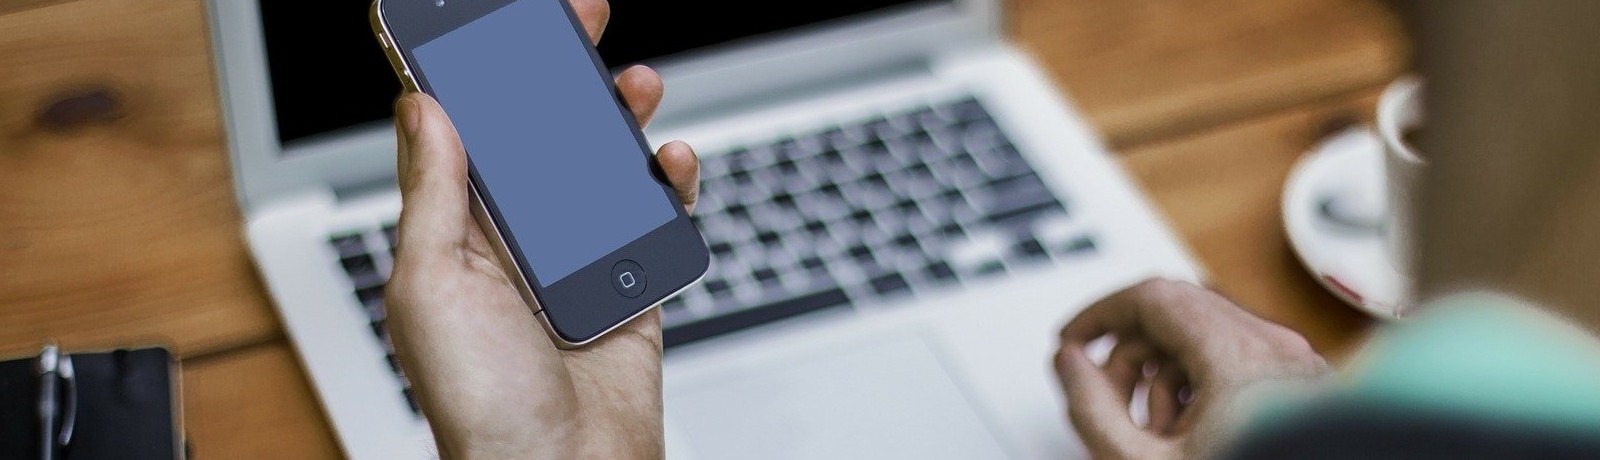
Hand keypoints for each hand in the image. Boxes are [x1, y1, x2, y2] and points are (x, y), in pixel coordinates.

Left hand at [383, 1, 698, 456]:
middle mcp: (514, 244)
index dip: (479, 73)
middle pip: (539, 138)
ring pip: (601, 169)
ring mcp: (576, 263)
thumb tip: (423, 108)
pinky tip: (670, 163)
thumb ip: (433, 195)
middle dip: (559, 77)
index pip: (464, 132)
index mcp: (454, 237)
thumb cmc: (483, 407)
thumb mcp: (432, 286)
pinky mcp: (631, 286)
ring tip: (638, 86)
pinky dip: (669, 186)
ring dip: (619, 120)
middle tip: (583, 25)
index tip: (499, 22)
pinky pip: (655, 220)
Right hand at [1054, 279, 1330, 458]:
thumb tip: (1069, 361)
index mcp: (1239, 357)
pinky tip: (1189, 434)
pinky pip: (1237, 361)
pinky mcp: (1304, 386)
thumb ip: (1091, 408)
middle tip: (1105, 397)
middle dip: (1130, 354)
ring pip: (1206, 338)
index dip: (1099, 315)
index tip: (1072, 340)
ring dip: (1164, 374)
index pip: (1152, 298)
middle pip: (1177, 315)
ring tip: (1154, 431)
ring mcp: (1296, 366)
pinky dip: (1201, 386)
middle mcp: (1277, 349)